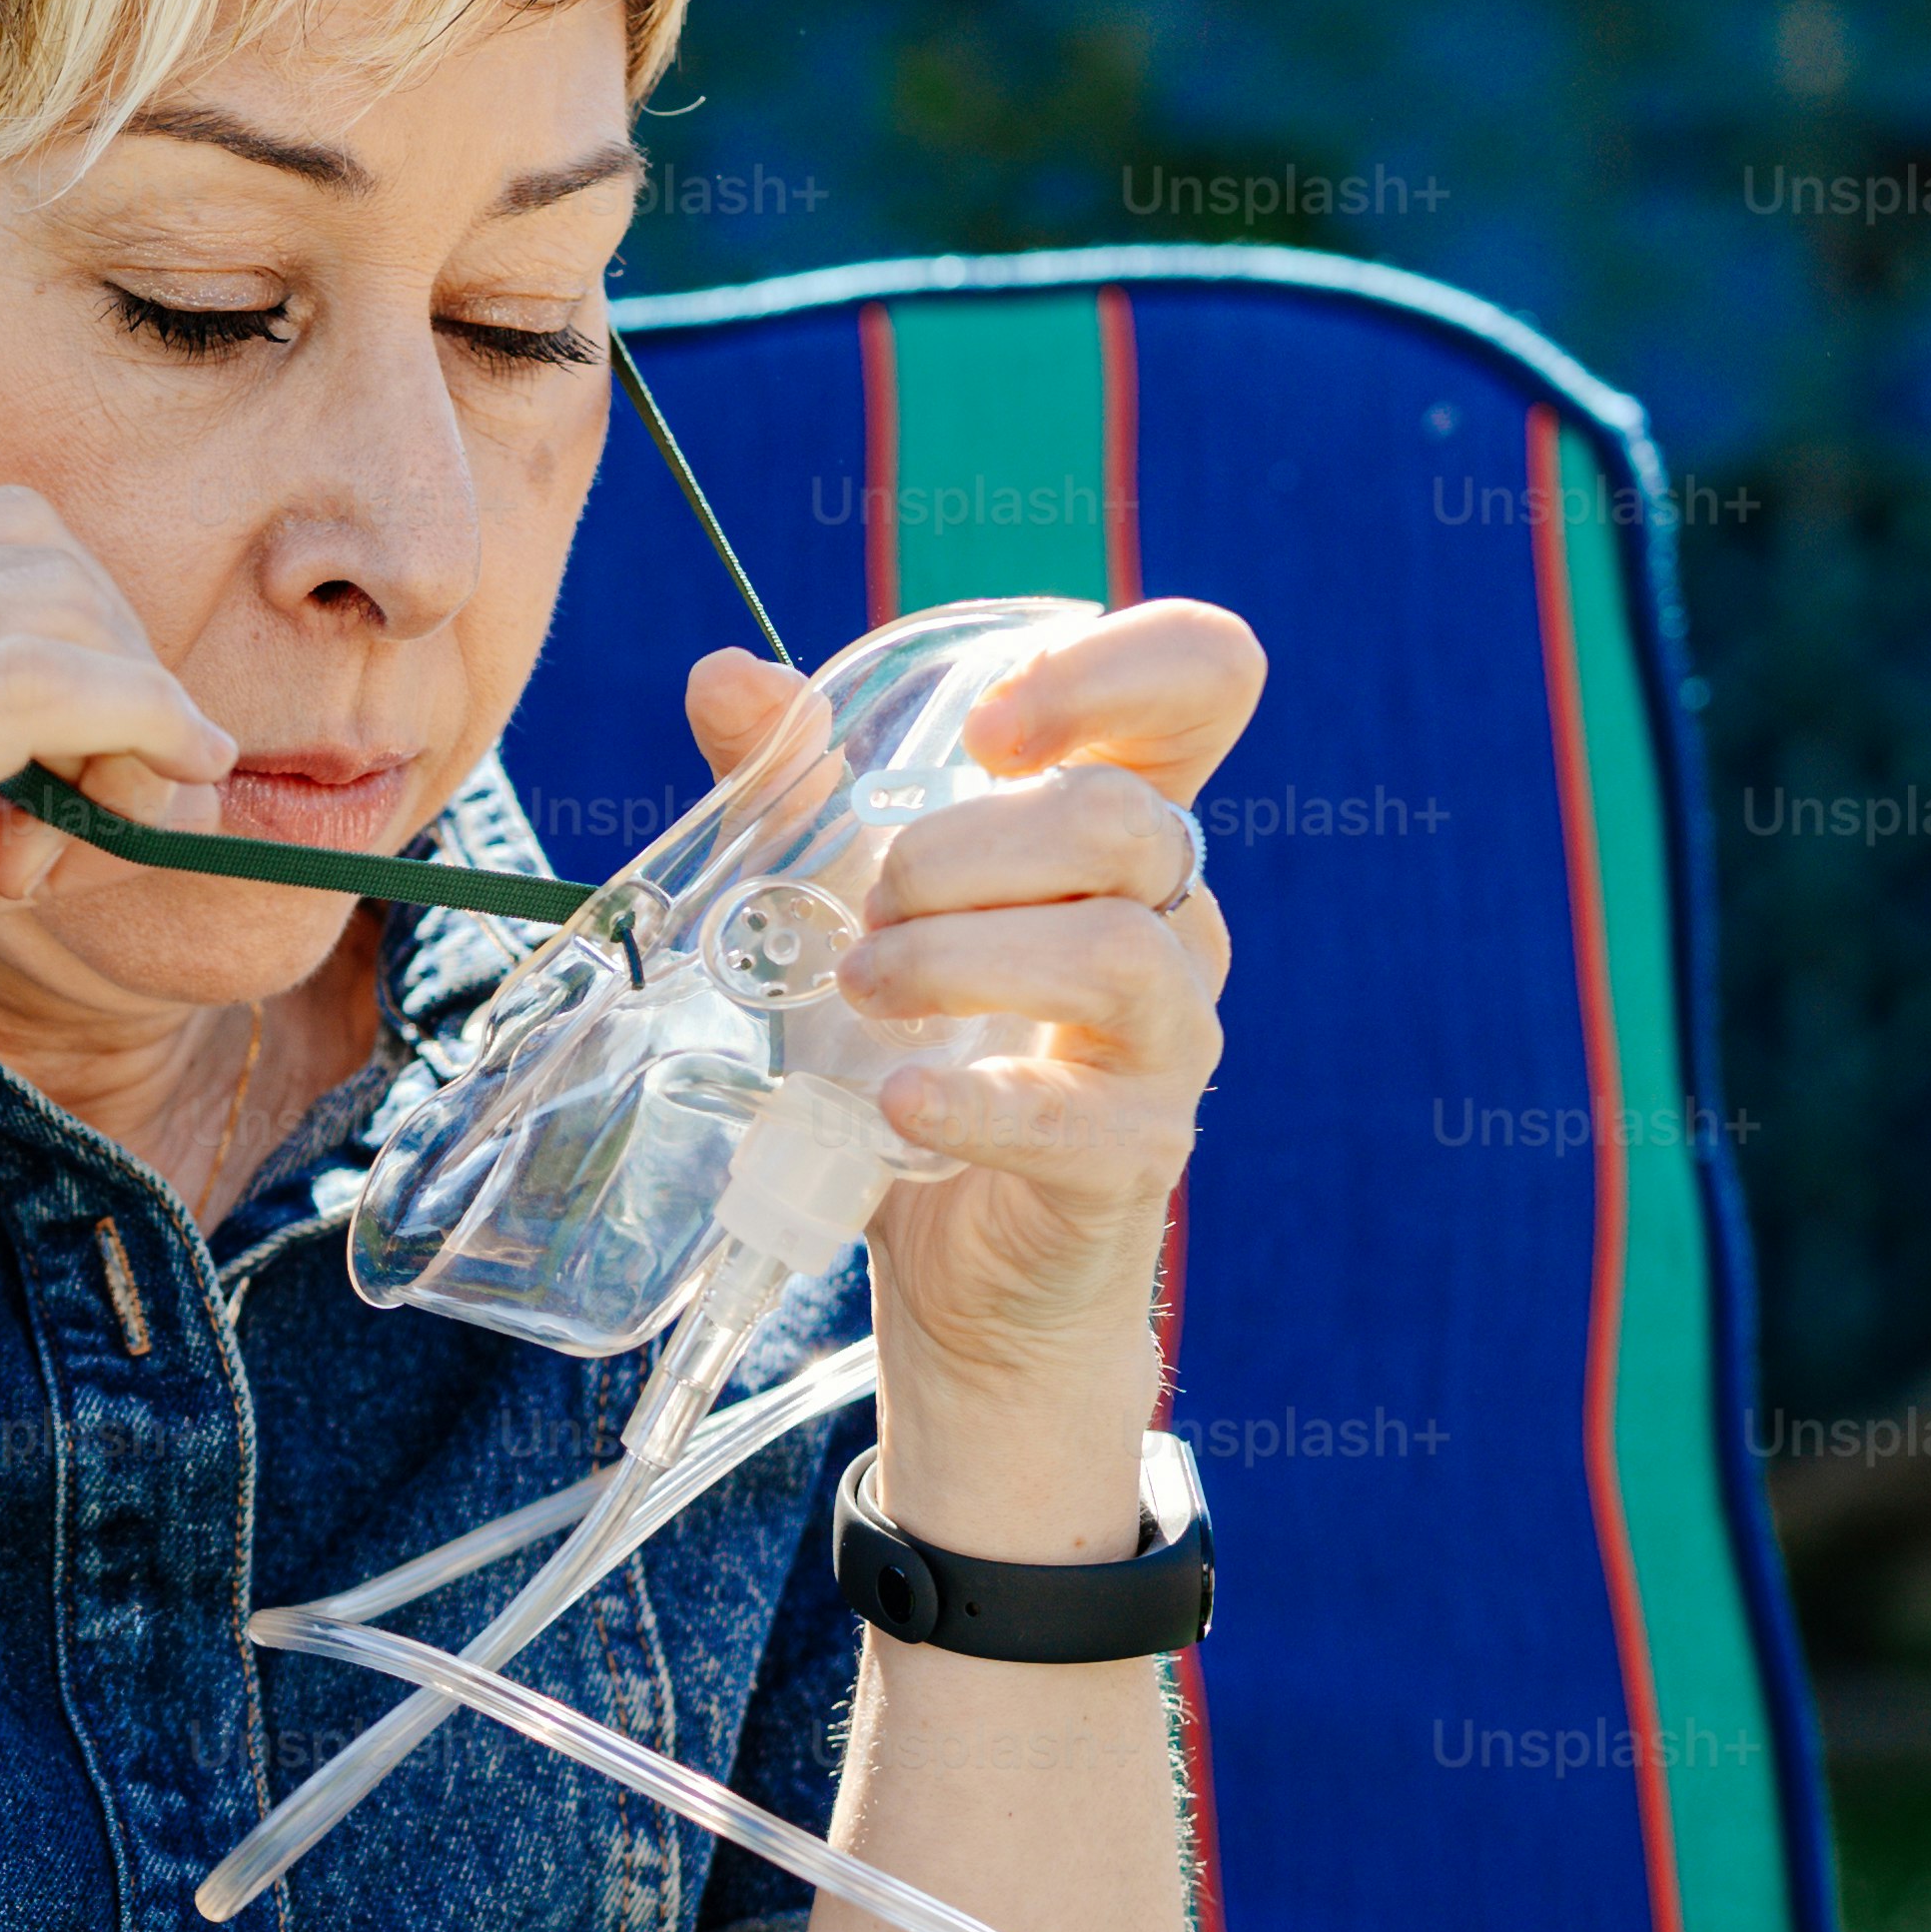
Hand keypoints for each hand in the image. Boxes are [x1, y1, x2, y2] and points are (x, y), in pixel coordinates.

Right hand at [0, 493, 235, 1196]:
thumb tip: (151, 785)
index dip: (81, 631)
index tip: (95, 759)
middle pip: (36, 551)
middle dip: (121, 660)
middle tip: (114, 803)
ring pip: (49, 607)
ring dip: (133, 709)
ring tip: (102, 830)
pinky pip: (38, 685)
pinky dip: (136, 718)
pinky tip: (169, 784)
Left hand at [682, 603, 1258, 1482]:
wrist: (955, 1260)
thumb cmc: (921, 1044)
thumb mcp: (847, 902)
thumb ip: (796, 785)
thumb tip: (727, 676)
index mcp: (1120, 823)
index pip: (1204, 679)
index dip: (1112, 671)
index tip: (984, 730)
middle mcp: (1171, 915)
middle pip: (1121, 817)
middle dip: (964, 848)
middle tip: (871, 910)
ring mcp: (1169, 1039)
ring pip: (1116, 952)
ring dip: (959, 960)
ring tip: (865, 993)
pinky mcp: (1134, 1154)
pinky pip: (1075, 1115)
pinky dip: (974, 1102)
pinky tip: (900, 1100)